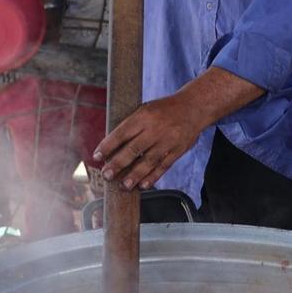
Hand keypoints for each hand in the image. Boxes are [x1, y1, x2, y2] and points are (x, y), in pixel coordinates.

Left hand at [92, 93, 206, 190]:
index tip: (97, 156)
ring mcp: (167, 141)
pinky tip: (143, 185)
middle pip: (133, 149)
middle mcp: (155, 129)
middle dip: (118, 164)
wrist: (194, 107)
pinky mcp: (177, 150)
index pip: (121, 133)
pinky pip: (163, 166)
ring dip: (135, 175)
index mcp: (143, 116)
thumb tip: (112, 145)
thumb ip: (131, 125)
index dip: (107, 146)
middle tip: (107, 175)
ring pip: (148, 161)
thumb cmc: (164, 109)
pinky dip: (153, 177)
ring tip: (124, 185)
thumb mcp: (146, 109)